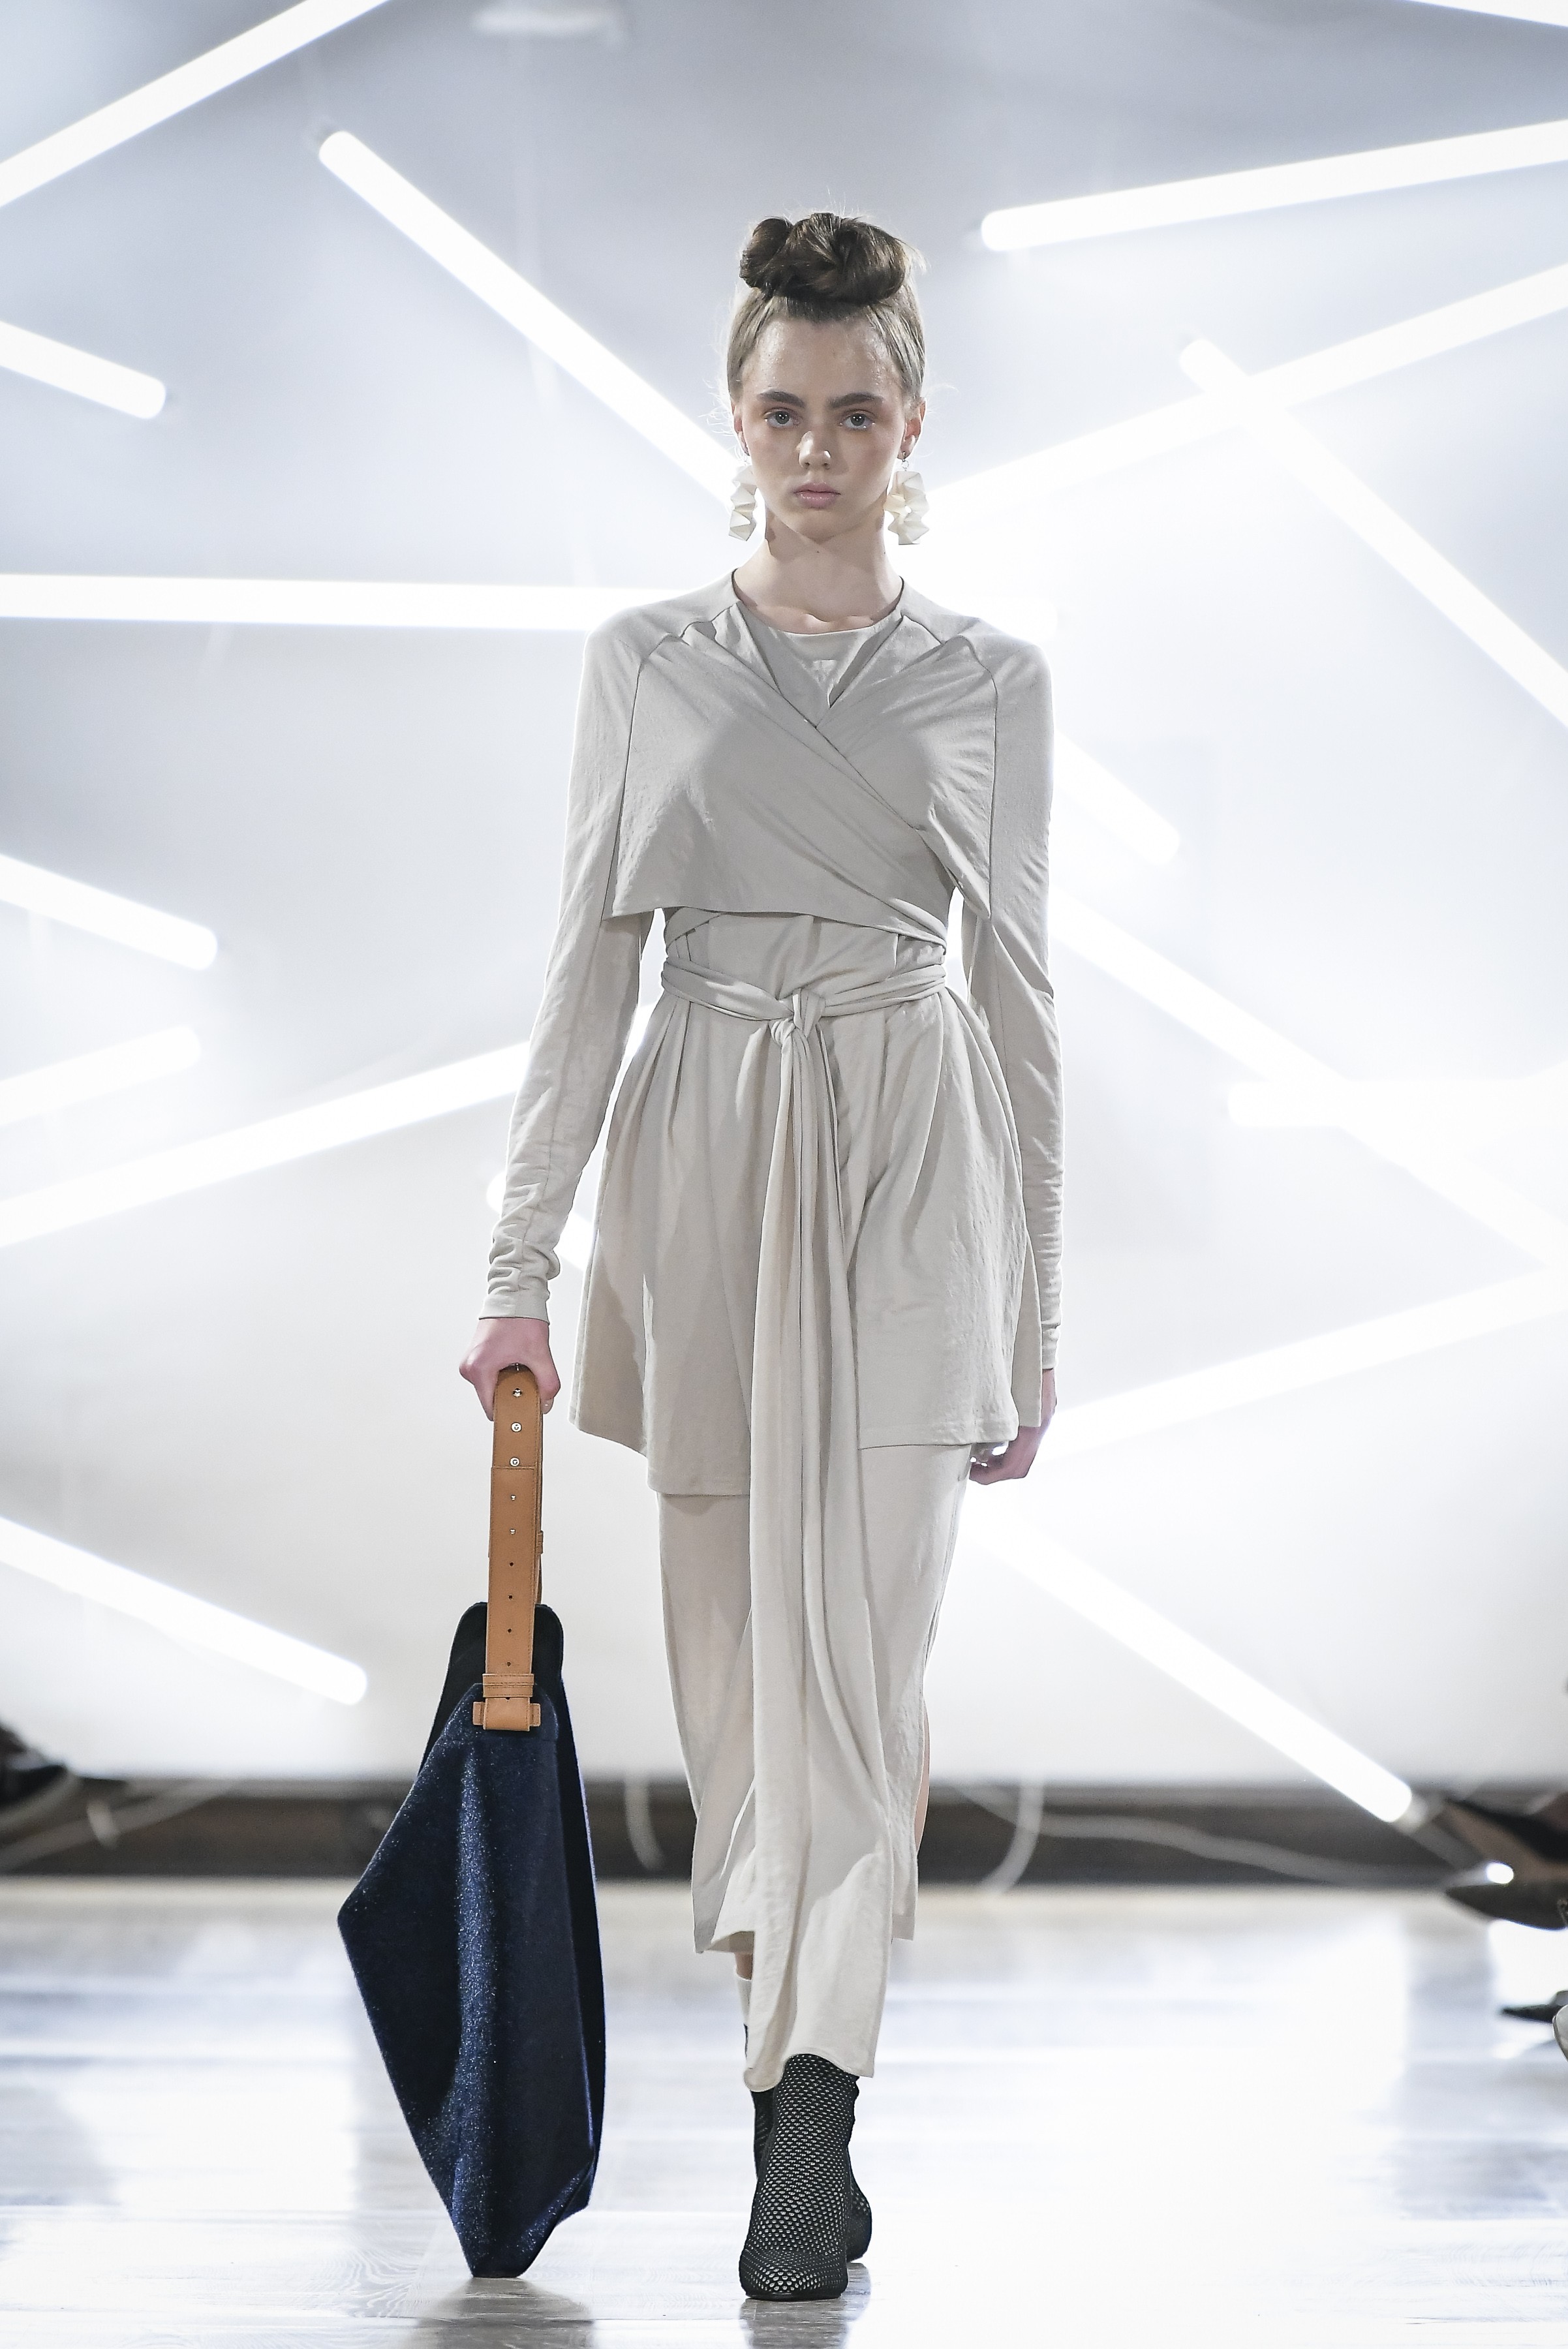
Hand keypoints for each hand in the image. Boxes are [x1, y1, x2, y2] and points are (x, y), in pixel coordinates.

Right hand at [459, 1316, 560, 1420]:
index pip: (492, 1409)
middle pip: (492, 1398)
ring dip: (509, 1383)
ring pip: (492, 1387)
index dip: (511, 1411)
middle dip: (512, 1394)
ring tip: (521, 1365)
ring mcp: (470, 1362)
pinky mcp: (475, 1357)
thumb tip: (546, 1402)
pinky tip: (515, 1362)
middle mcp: (469, 1367)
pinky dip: (504, 1374)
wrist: (513, 1295)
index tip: (524, 1409)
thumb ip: (547, 1382)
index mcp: (479, 1369)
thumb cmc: (520, 1318)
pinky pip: (490, 1376)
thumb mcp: (539, 1353)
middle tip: (527, 1379)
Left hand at [968, 1369, 1055, 1484]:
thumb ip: (990, 1419)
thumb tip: (970, 1443)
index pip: (1013, 1466)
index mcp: (1032, 1426)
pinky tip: (991, 1440)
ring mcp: (1043, 1421)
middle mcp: (1041, 1427)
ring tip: (977, 1457)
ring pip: (1024, 1457)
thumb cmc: (1014, 1365)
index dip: (990, 1476)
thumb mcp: (998, 1394)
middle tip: (972, 1469)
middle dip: (995, 1473)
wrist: (1036, 1342)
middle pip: (1020, 1467)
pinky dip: (1008, 1449)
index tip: (971, 1472)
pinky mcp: (1040, 1416)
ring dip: (1001, 1462)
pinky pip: (1025, 1443)